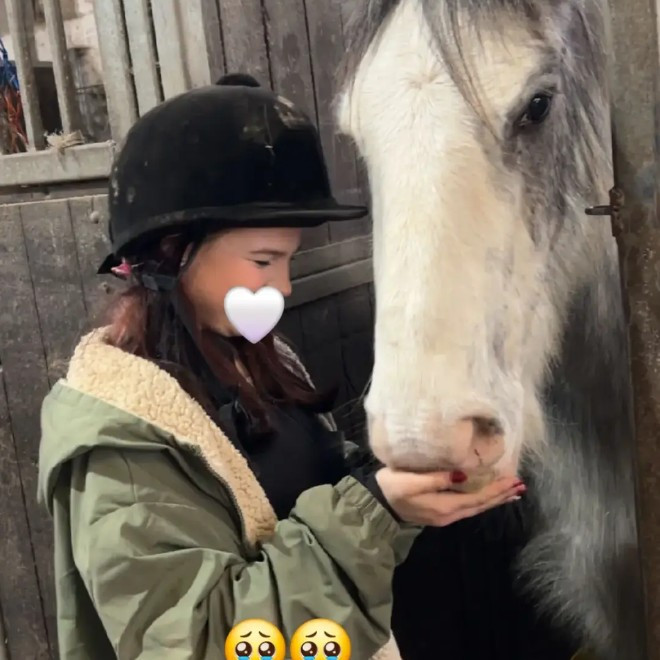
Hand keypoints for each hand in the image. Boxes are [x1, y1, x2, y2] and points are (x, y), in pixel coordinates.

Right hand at [375, 468, 524, 526]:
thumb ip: (437, 478)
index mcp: (445, 506)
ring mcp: (445, 515)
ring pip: (476, 507)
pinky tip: (487, 497)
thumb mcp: (411, 481)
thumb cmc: (392, 487)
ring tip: (512, 492)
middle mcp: (449, 514)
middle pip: (481, 505)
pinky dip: (483, 501)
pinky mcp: (440, 512)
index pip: (478, 498)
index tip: (514, 480)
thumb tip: (463, 474)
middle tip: (520, 486)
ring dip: (494, 499)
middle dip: (501, 495)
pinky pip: (469, 506)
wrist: (376, 503)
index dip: (497, 489)